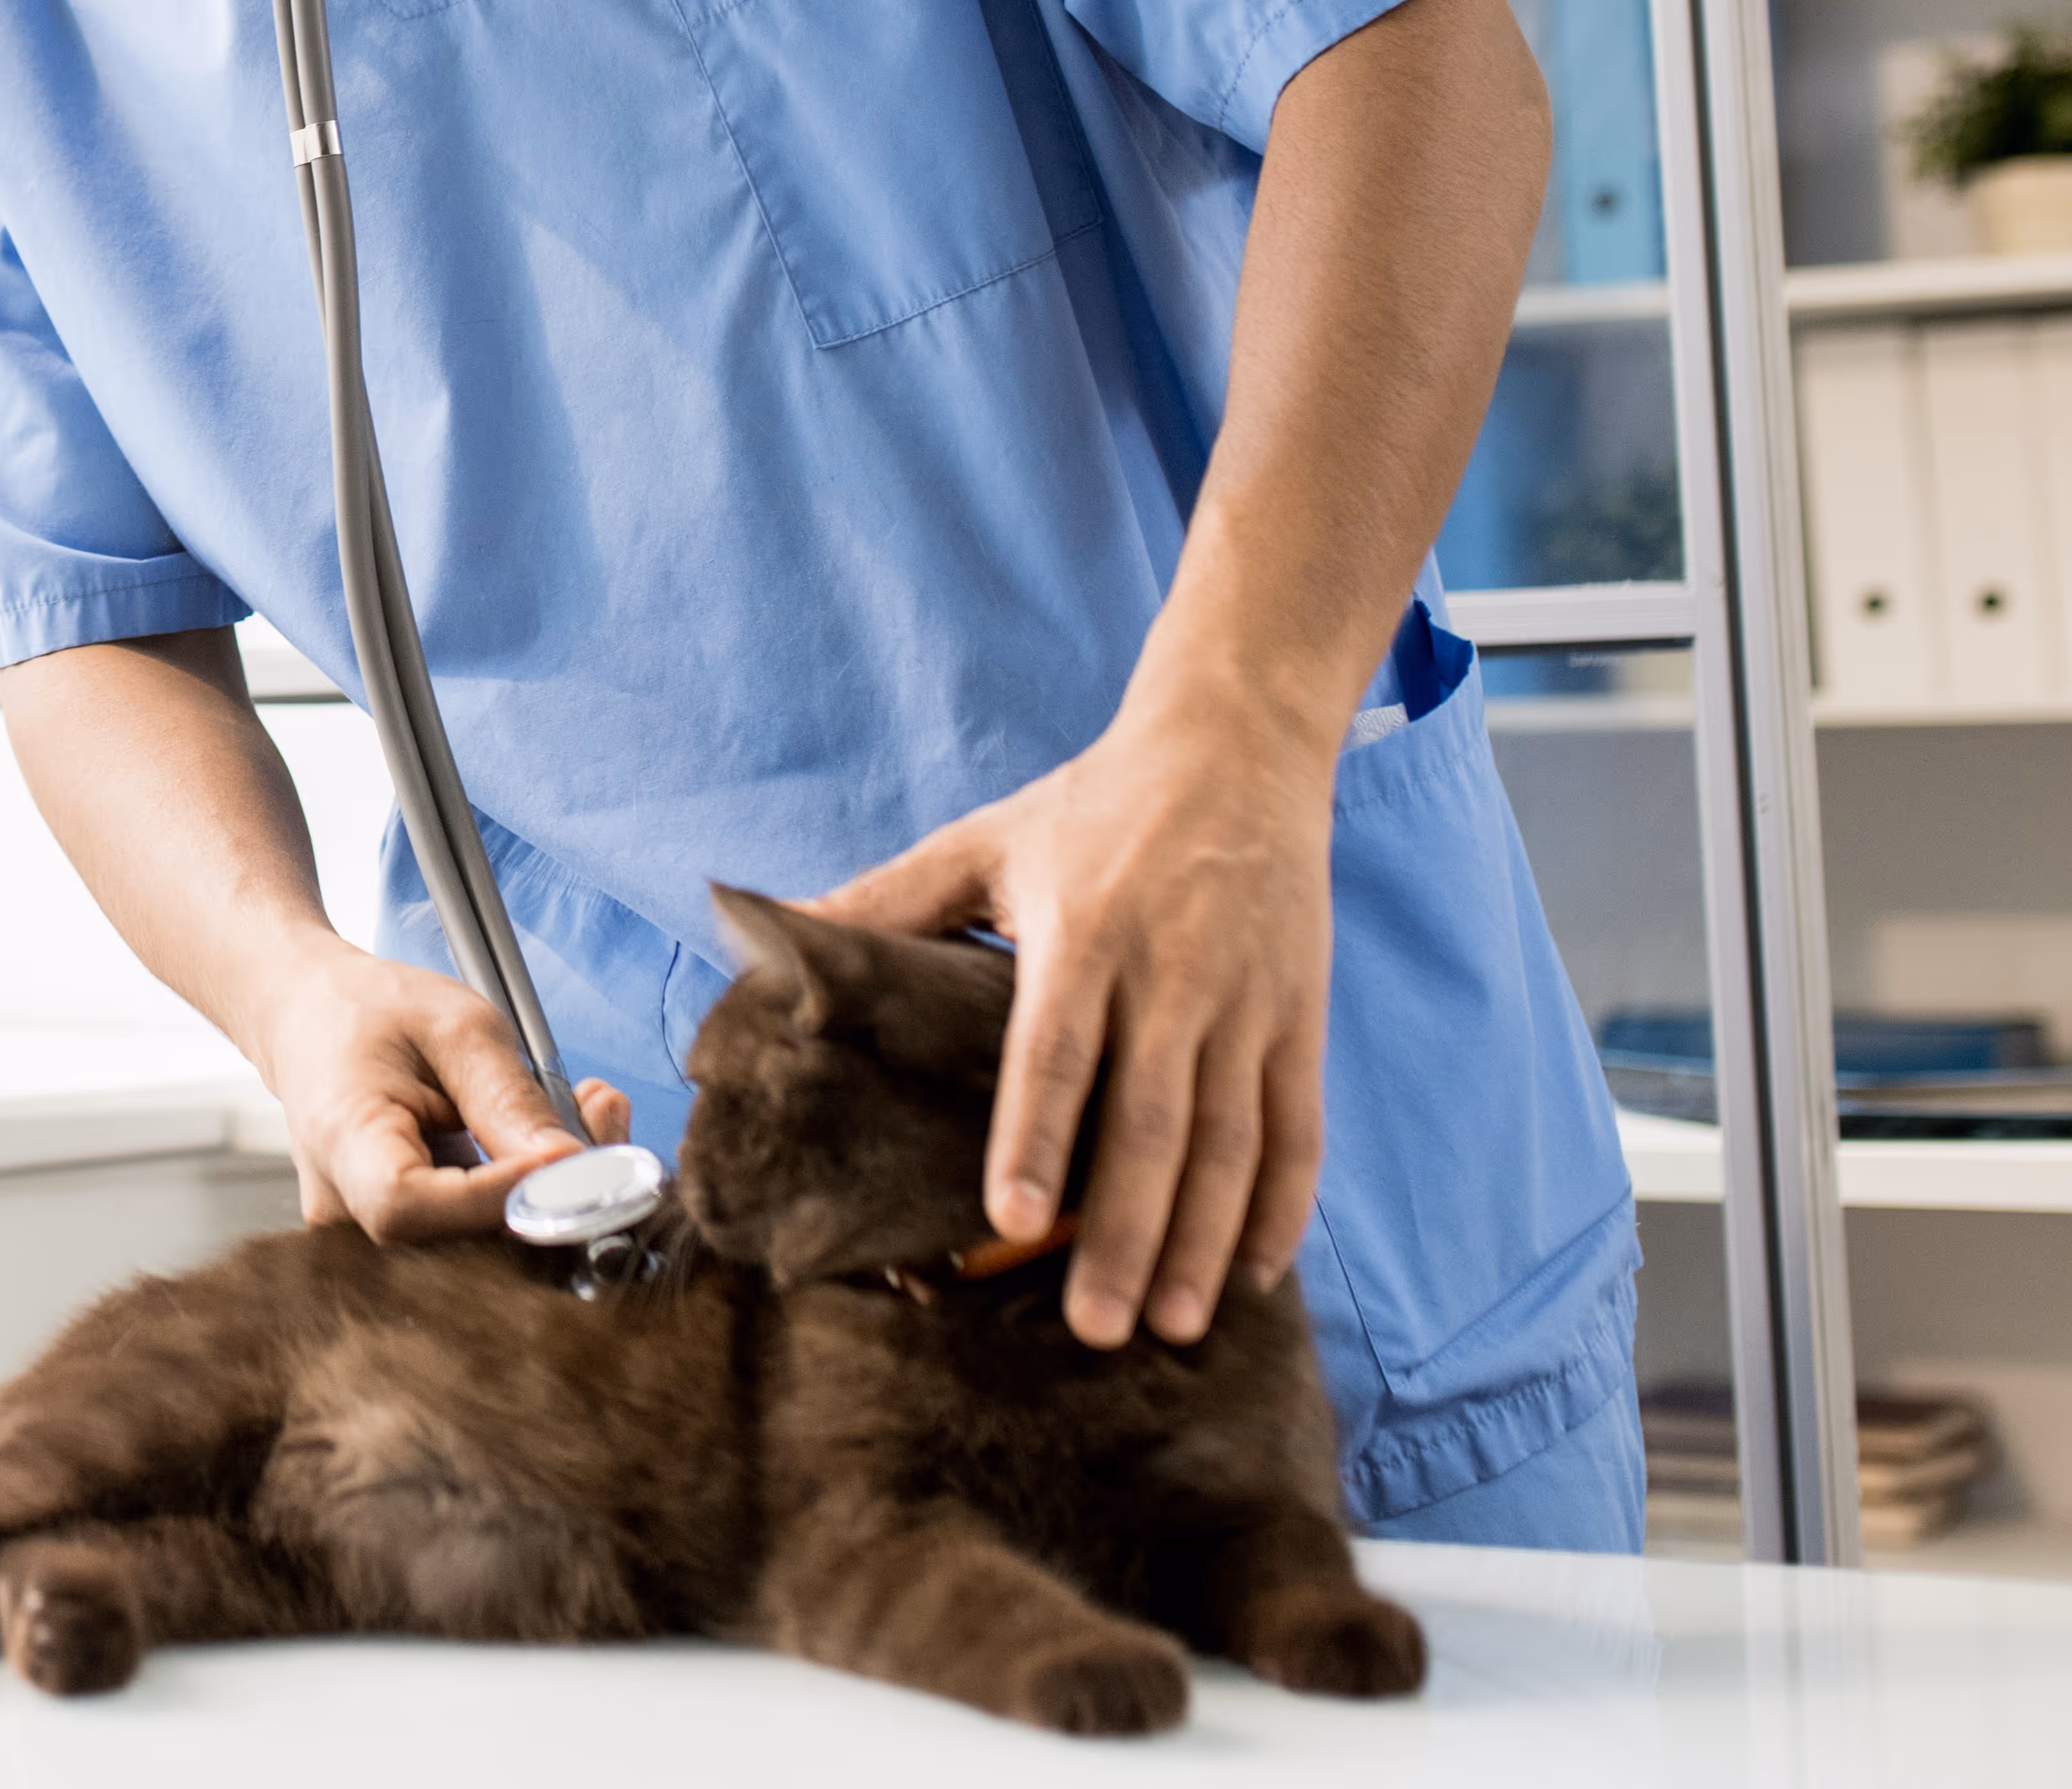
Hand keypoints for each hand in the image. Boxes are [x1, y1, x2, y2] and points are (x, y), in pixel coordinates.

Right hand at [251, 936, 629, 1242]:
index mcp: (341, 1143)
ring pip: (479, 1251)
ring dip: (552, 1197)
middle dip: (549, 1195)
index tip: (564, 1157)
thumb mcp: (456, 1027)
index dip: (494, 1195)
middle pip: (457, 1247)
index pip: (408, 1205)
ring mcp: (368, 1239)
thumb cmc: (373, 1011)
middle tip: (601, 1117)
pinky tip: (552, 1145)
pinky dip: (528, 1201)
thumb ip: (510, 1101)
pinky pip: (475, 1242)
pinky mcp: (403, 1243)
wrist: (312, 1017)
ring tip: (583, 1114)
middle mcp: (344, 1212)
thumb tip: (575, 1170)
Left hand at [813, 671, 1334, 1350]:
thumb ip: (888, 898)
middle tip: (1095, 1329)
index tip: (1010, 1223)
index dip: (1034, 1137)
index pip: (1056, 1051)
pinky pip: (1298, 1126)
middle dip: (1122, 1231)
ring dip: (1200, 1240)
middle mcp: (1170, 970)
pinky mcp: (1300, 1011)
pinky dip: (1281, 1208)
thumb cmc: (1093, 802)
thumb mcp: (987, 839)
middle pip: (1148, 1121)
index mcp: (1084, 929)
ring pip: (1228, 1140)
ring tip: (1169, 1325)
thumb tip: (771, 924)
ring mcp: (1245, 996)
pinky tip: (1250, 1275)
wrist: (1237, 743)